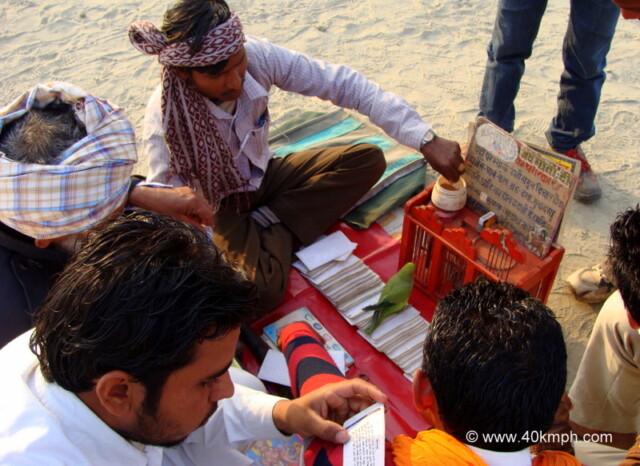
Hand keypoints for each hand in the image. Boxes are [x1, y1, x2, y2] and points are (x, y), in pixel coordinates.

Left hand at [128, 185, 213, 228]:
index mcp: (194, 202)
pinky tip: (189, 212)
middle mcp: (195, 194)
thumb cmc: (162, 208)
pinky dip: (196, 206)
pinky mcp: (186, 190)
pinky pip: (196, 198)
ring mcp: (190, 191)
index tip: (210, 229)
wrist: (149, 197)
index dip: (210, 222)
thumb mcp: (179, 219)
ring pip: (202, 203)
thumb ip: (193, 225)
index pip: (208, 213)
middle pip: (207, 207)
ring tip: (193, 220)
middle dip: (206, 217)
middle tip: (201, 226)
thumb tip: (203, 231)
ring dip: (201, 211)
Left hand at [271, 379, 386, 443]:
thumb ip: (326, 429)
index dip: (371, 391)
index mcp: (332, 392)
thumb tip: (346, 437)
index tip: (383, 400)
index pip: (355, 387)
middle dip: (372, 412)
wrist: (288, 420)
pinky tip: (363, 439)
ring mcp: (341, 410)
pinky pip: (353, 424)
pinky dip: (359, 431)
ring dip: (366, 424)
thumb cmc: (297, 414)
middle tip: (380, 426)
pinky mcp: (340, 420)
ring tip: (373, 435)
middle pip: (361, 402)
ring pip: (359, 414)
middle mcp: (340, 399)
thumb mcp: (309, 421)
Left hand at [420, 136, 464, 181]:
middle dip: (457, 171)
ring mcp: (456, 151)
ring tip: (450, 160)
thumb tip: (452, 180)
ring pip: (462, 161)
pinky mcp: (457, 145)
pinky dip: (456, 155)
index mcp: (446, 166)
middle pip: (461, 170)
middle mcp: (453, 159)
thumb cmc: (431, 156)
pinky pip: (460, 153)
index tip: (453, 178)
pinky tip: (449, 153)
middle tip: (453, 170)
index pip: (456, 177)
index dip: (455, 179)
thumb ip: (445, 174)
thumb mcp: (436, 167)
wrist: (429, 142)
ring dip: (457, 163)